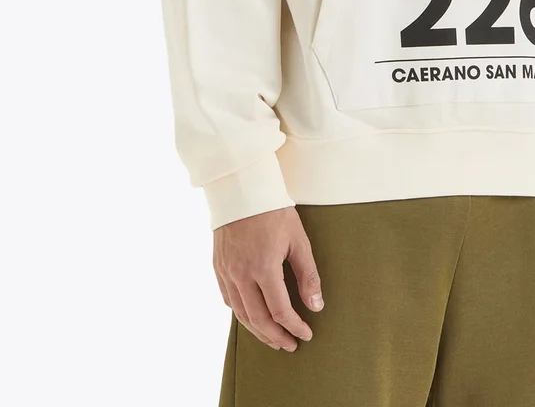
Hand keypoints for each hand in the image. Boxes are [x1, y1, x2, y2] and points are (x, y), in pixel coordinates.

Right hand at [213, 206, 323, 351]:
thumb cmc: (274, 211)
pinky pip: (228, 300)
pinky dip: (241, 314)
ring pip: (241, 314)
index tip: (306, 334)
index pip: (280, 311)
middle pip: (258, 319)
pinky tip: (252, 317)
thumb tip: (316, 306)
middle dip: (276, 337)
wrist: (242, 189)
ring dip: (258, 331)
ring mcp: (227, 272)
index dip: (294, 327)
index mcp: (264, 268)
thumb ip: (307, 274)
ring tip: (273, 339)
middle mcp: (241, 274)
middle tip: (290, 345)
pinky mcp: (218, 267)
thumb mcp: (298, 240)